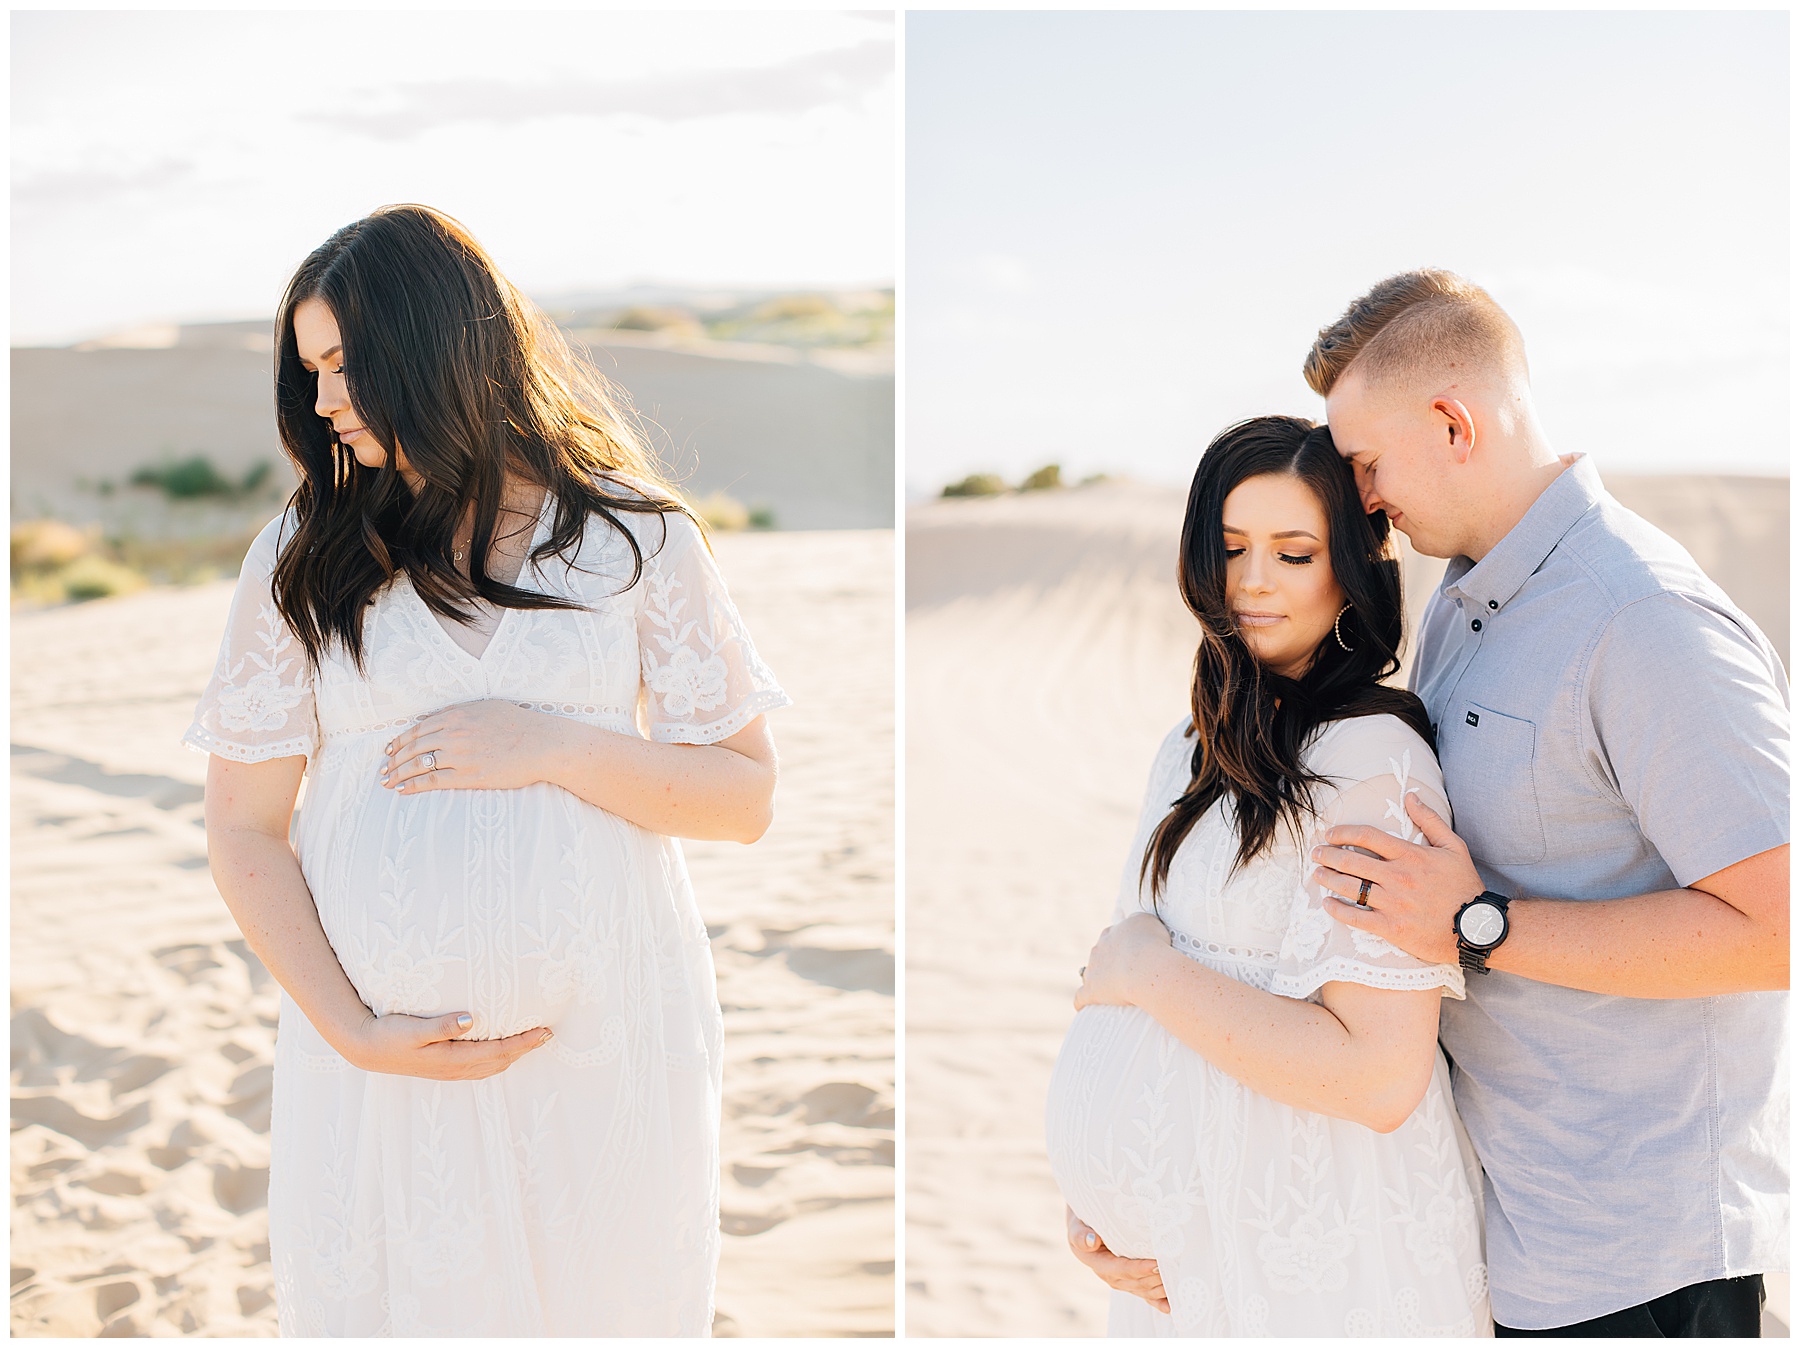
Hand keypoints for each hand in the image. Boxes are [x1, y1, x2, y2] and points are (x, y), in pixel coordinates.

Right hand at [339, 1008, 553, 1079]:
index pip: (499, 1051)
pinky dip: (498, 1058)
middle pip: (501, 1060)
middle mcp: (455, 1068)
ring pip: (492, 1065)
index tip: (545, 1032)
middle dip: (526, 1048)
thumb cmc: (390, 1034)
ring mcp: (450, 1070)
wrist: (367, 1049)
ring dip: (514, 1054)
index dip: (524, 1043)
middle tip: (548, 1034)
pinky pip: (480, 1066)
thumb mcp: (414, 1028)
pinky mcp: (444, 1067)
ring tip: (532, 1041)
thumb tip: (471, 1020)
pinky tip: (502, 1050)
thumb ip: (442, 1025)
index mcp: (452, 1058)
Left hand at [381, 700, 551, 793]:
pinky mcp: (469, 776)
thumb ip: (460, 712)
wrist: (542, 744)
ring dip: (399, 774)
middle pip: (413, 747)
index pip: (418, 729)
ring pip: (418, 764)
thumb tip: (438, 717)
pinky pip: (433, 781)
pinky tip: (403, 790)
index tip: (389, 750)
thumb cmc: (519, 725)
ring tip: (387, 781)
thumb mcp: (487, 708)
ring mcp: (460, 756)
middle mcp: (454, 734)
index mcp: (456, 715)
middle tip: (383, 769)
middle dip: (394, 760)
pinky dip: (414, 785)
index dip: (399, 741)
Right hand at [1066, 1206, 1168, 1313]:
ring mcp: (1122, 1282)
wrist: (1088, 1228)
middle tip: (1173, 1269)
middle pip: (1136, 1282)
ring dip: (1159, 1288)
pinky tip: (1170, 1306)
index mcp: (1098, 1264)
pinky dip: (1157, 1301)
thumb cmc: (1084, 1224)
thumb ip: (1081, 1235)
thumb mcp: (1077, 1226)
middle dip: (1155, 1278)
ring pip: (1143, 1289)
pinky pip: (1145, 1294)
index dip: (1139, 1269)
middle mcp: (1111, 1277)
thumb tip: (1092, 1241)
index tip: (1156, 1265)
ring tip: (1177, 1280)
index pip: (1121, 1269)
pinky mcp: (1131, 1282)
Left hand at [1074, 911, 1172, 1010]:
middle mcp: (1098, 950)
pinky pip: (1081, 996)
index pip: (1111, 936)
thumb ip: (1139, 921)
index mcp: (1111, 934)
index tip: (1129, 950)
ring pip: (1088, 973)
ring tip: (1105, 988)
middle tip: (1123, 970)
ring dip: (1095, 979)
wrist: (1145, 966)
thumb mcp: (1148, 921)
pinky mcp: (1091, 990)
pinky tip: (1082, 1006)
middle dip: (1107, 960)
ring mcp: (1093, 970)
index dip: (1120, 943)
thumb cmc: (1151, 943)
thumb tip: (1137, 925)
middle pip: (1098, 954)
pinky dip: (1081, 1001)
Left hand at [1310, 794, 1482, 964]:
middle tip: (1315, 853)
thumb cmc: (1465, 886)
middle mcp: (1398, 877)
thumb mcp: (1454, 847)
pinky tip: (1327, 903)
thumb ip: (1430, 820)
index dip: (1343, 833)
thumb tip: (1410, 795)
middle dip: (1327, 855)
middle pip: (1351, 861)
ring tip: (1316, 874)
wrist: (1479, 928)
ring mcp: (1394, 903)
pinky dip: (1337, 910)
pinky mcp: (1392, 928)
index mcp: (1411, 855)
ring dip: (1327, 879)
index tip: (1330, 834)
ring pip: (1349, 888)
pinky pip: (1356, 917)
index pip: (1367, 836)